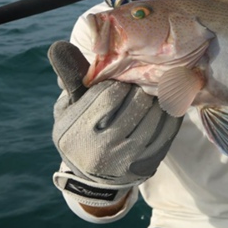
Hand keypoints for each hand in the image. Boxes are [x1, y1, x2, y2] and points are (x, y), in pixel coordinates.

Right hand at [49, 41, 181, 208]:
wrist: (91, 182)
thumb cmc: (79, 133)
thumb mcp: (67, 110)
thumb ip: (70, 78)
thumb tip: (59, 45)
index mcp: (77, 131)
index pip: (109, 94)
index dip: (119, 83)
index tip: (120, 83)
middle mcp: (101, 147)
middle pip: (136, 103)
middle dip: (140, 90)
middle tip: (138, 87)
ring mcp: (126, 158)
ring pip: (155, 115)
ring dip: (156, 100)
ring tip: (150, 96)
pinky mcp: (146, 164)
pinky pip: (167, 131)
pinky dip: (169, 114)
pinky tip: (163, 108)